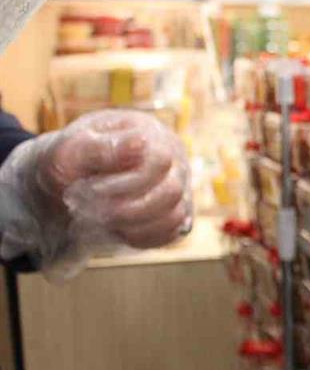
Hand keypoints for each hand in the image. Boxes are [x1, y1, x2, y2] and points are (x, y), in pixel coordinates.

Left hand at [40, 111, 191, 248]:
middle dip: (127, 208)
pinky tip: (116, 227)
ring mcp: (180, 187)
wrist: (68, 182)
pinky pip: (171, 233)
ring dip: (132, 224)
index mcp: (151, 133)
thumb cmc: (69, 160)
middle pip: (171, 192)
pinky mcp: (177, 212)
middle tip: (89, 210)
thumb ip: (102, 147)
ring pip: (174, 216)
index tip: (87, 189)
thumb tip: (140, 143)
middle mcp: (174, 159)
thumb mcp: (71, 150)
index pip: (160, 161)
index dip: (125, 182)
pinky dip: (140, 236)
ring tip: (100, 219)